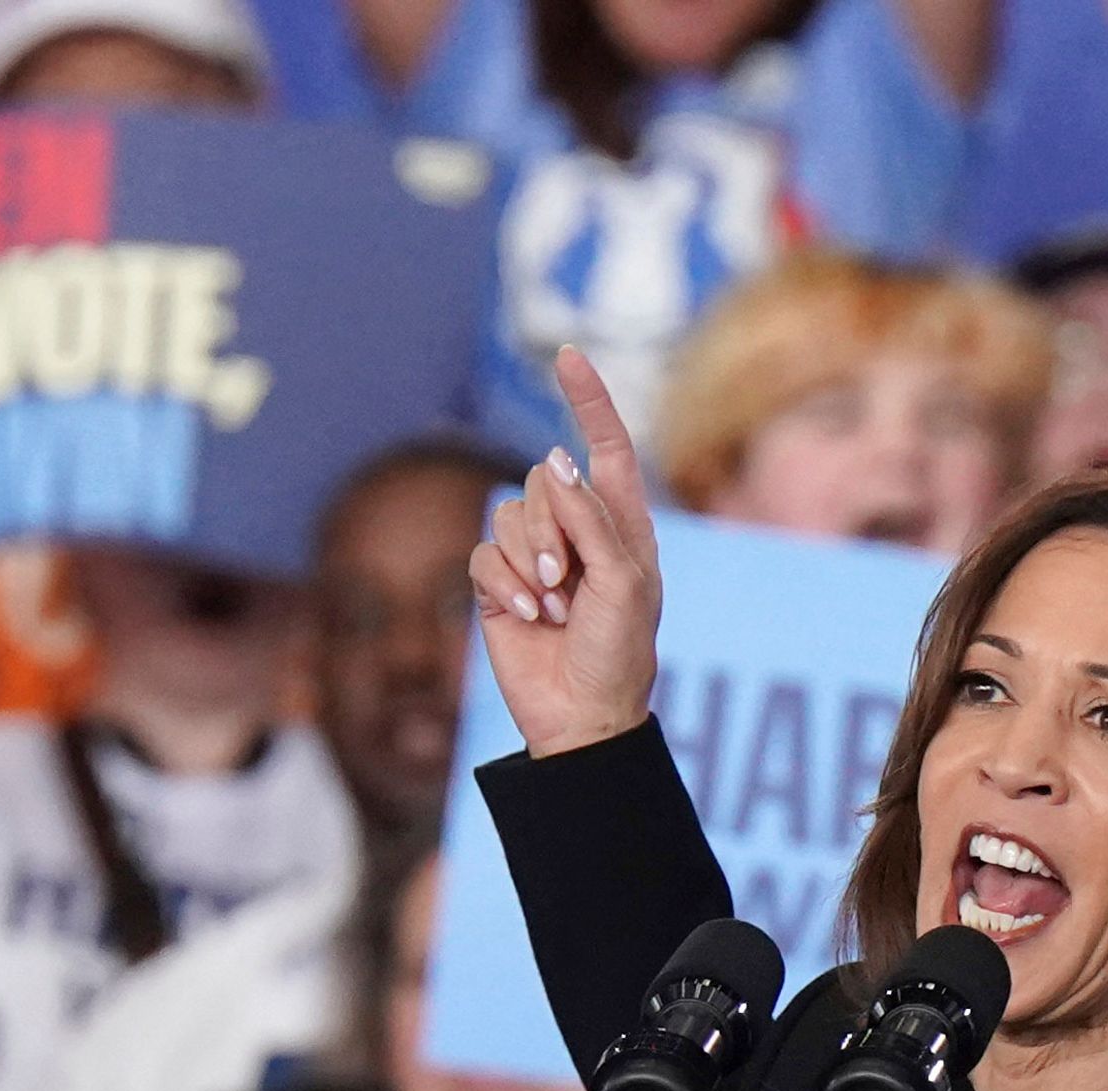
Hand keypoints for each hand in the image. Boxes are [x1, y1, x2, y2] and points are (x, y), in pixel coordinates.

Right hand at [469, 347, 663, 759]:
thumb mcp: (625, 584)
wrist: (581, 718)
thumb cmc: (618, 654)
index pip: (604, 446)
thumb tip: (558, 463)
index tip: (569, 356)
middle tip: (566, 582)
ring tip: (551, 607)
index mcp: (621, 524)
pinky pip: (482, 554)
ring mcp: (534, 557)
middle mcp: (576, 532)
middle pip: (545, 480)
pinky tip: (524, 616)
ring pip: (509, 513)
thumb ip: (594, 520)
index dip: (588, 400)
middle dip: (552, 529)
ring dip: (528, 563)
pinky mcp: (497, 584)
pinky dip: (502, 584)